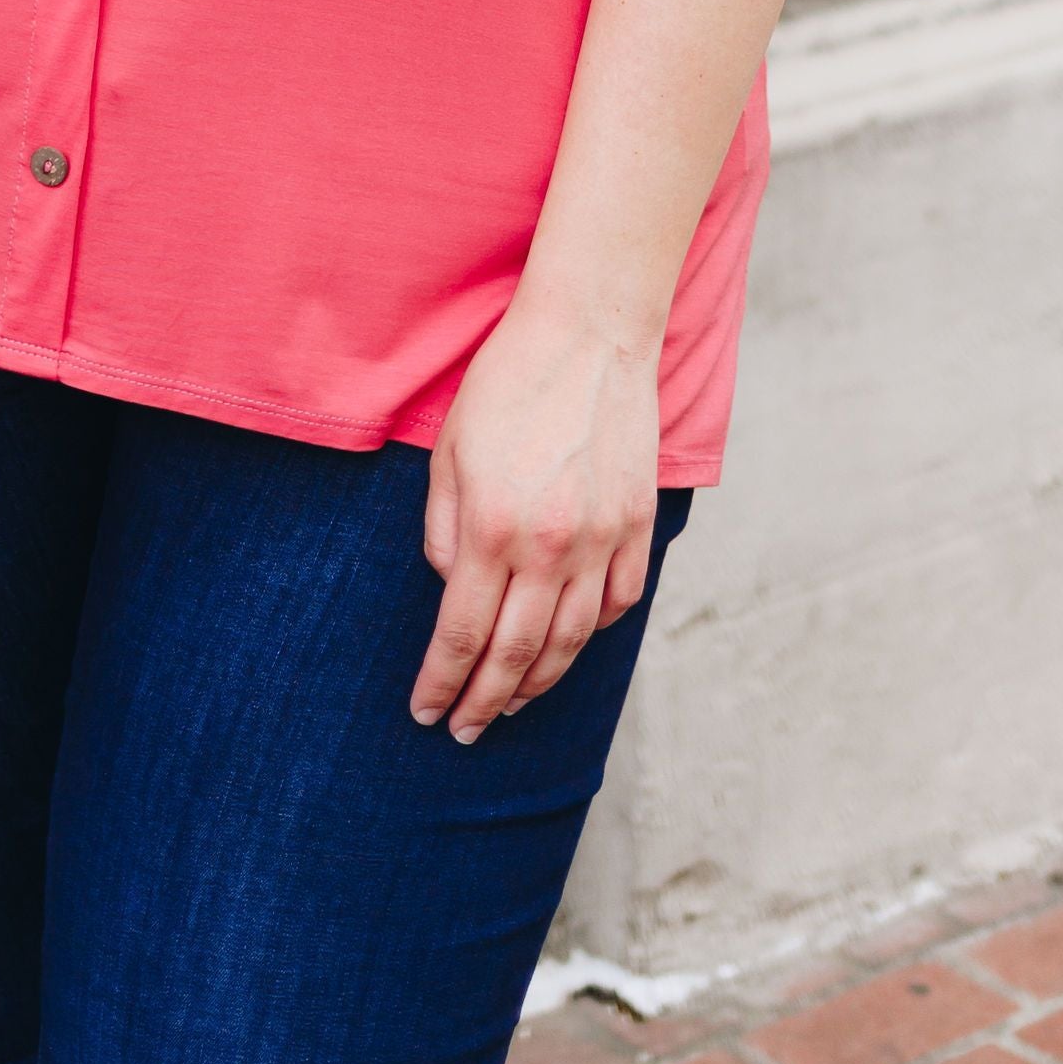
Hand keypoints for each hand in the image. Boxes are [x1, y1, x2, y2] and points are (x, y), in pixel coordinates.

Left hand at [410, 293, 660, 741]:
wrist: (589, 333)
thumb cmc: (507, 382)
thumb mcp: (449, 450)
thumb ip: (443, 528)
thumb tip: (453, 588)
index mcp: (493, 528)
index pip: (463, 633)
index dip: (442, 681)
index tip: (427, 713)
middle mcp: (550, 546)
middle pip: (517, 653)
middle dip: (485, 701)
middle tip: (465, 730)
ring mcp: (601, 539)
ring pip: (571, 640)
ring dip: (538, 681)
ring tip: (512, 702)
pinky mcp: (636, 526)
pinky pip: (617, 602)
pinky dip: (592, 633)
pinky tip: (567, 643)